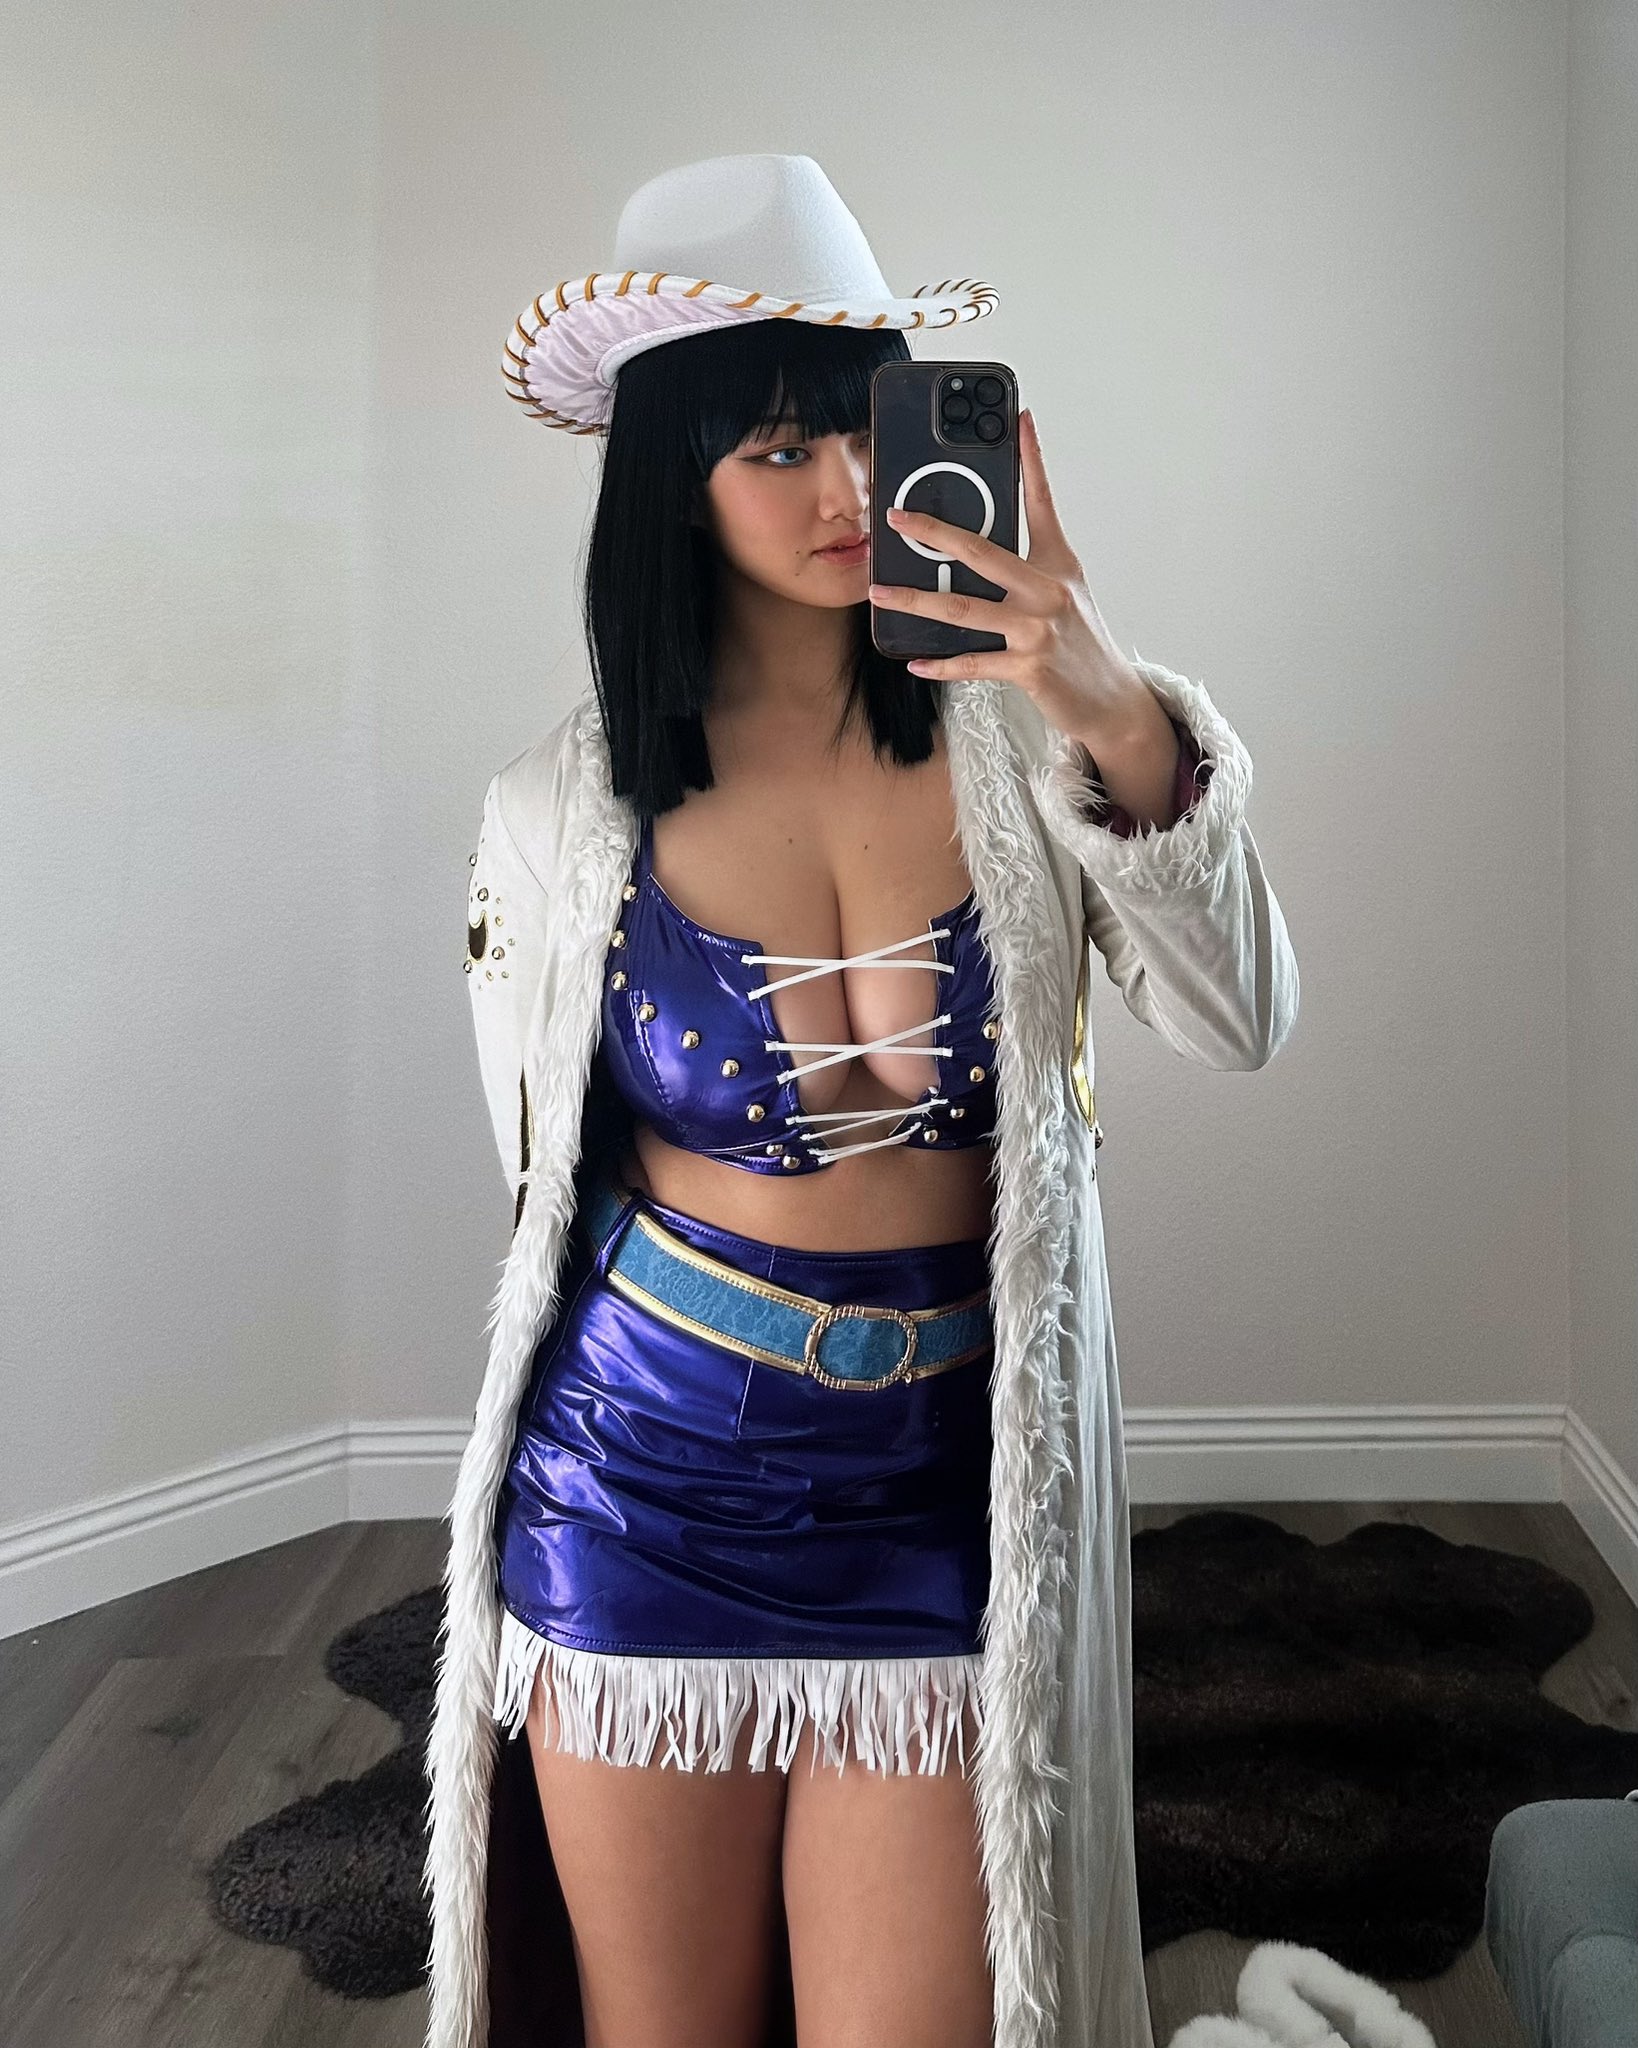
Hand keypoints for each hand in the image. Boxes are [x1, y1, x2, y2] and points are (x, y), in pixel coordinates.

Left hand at [865, 407, 1155, 756]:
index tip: (1019, 418)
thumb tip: (976, 554)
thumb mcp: (1066, 595)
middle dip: (933, 531)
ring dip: (915, 601)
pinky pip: (973, 663)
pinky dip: (941, 665)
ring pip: (963, 610)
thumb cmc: (1082, 645)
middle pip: (981, 552)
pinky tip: (916, 662)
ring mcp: (1037, 629)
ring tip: (880, 594)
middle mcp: (1048, 590)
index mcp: (1059, 564)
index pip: (1041, 501)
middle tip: (896, 517)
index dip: (1031, 459)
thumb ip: (1030, 569)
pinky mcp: (1028, 668)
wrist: (1112, 700)